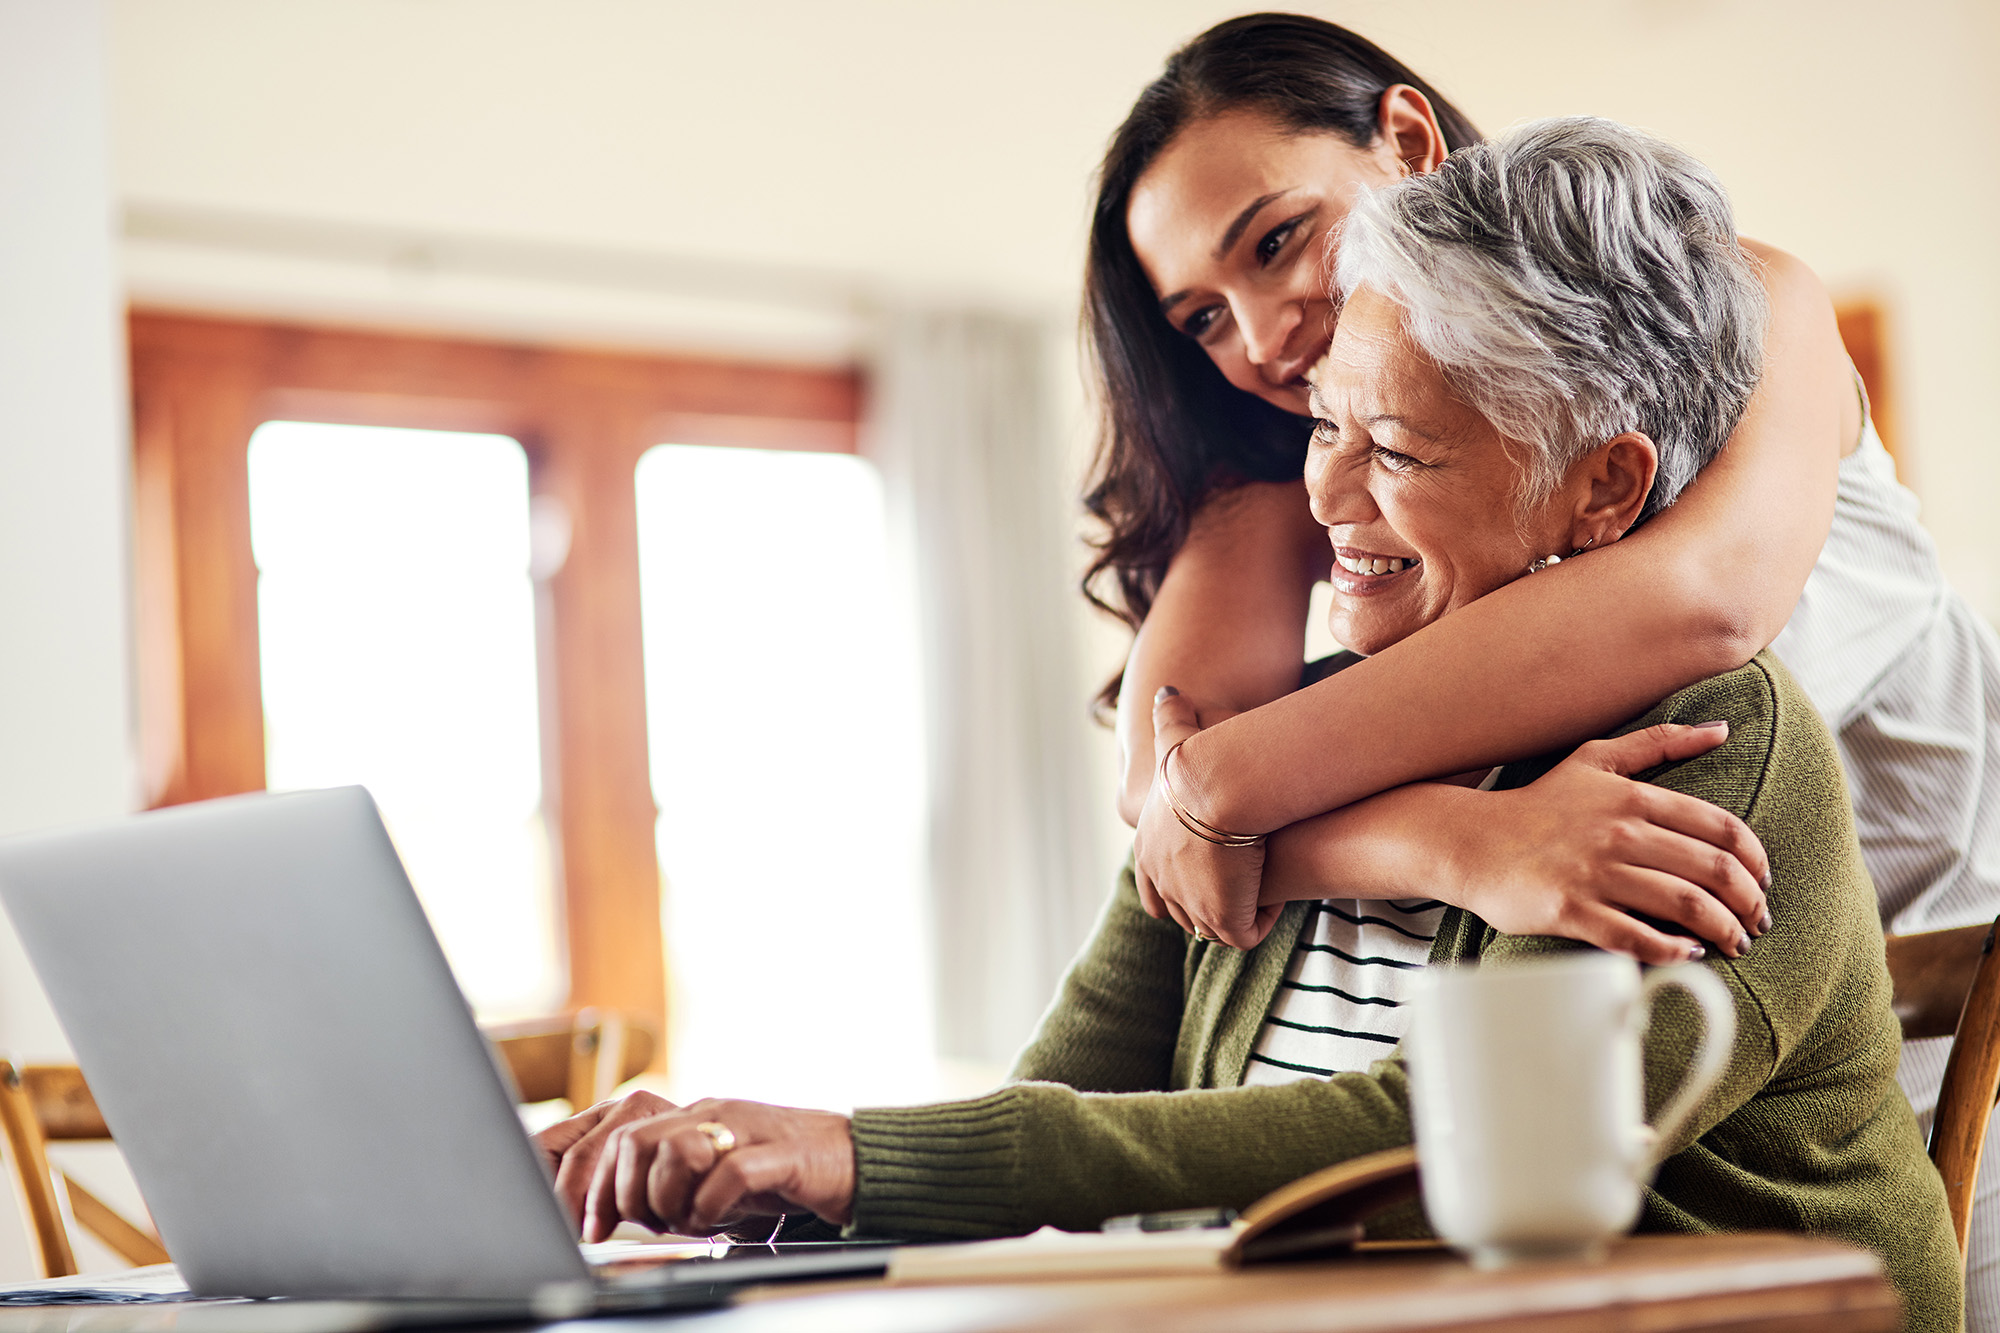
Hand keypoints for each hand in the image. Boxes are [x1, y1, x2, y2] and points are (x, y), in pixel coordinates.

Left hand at [535, 1091, 854, 1240]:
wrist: (853, 1159)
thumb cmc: (780, 1172)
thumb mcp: (714, 1173)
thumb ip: (671, 1180)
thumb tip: (616, 1210)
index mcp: (692, 1116)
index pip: (619, 1137)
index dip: (595, 1185)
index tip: (592, 1226)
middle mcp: (713, 1114)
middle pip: (635, 1142)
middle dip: (627, 1196)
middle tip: (648, 1226)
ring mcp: (746, 1130)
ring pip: (675, 1153)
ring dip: (670, 1200)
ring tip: (689, 1222)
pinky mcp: (779, 1154)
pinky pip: (729, 1175)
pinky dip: (712, 1206)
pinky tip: (720, 1221)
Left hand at [1134, 687, 1283, 948]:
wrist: (1218, 785)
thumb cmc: (1201, 759)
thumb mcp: (1178, 737)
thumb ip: (1170, 717)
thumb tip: (1168, 691)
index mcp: (1148, 850)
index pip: (1153, 888)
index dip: (1179, 886)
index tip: (1209, 874)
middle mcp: (1162, 883)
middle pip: (1183, 914)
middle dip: (1211, 905)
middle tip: (1241, 887)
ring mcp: (1190, 905)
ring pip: (1214, 927)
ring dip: (1238, 911)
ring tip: (1263, 891)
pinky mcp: (1223, 919)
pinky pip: (1245, 933)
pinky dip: (1262, 919)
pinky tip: (1278, 895)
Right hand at [1450, 722, 1769, 962]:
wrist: (1471, 842)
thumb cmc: (1538, 805)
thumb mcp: (1596, 760)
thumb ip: (1660, 742)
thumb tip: (1721, 729)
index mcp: (1633, 797)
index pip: (1720, 829)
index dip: (1754, 860)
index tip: (1762, 882)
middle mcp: (1619, 833)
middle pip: (1712, 871)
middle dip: (1748, 903)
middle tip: (1756, 922)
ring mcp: (1594, 873)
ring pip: (1684, 905)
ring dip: (1722, 930)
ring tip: (1733, 944)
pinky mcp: (1570, 910)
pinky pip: (1636, 937)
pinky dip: (1671, 950)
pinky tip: (1686, 954)